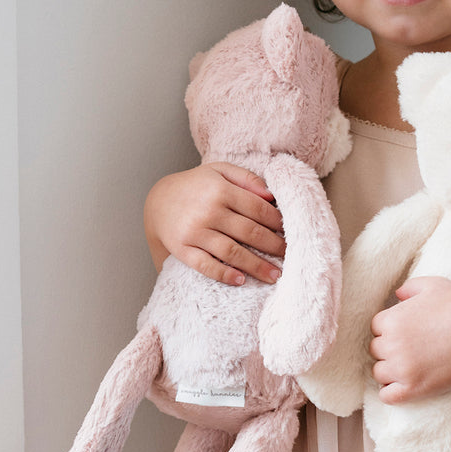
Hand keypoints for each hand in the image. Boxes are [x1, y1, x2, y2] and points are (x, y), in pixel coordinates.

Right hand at [144, 162, 284, 284]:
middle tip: (291, 257)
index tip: (292, 234)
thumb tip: (272, 196)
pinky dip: (223, 274)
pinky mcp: (182, 249)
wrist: (158, 201)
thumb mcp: (219, 171)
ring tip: (274, 276)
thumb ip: (246, 178)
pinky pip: (205, 265)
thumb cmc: (195, 186)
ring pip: (232, 251)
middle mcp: (209, 210)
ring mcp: (194, 231)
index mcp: (221, 189)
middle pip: (250, 232)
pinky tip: (240, 280)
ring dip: (256, 266)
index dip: (278, 223)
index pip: (258, 209)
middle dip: (274, 247)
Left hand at [369, 278, 450, 402]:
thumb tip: (397, 295)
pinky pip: (387, 396)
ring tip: (411, 368)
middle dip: (390, 349)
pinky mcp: (413, 388)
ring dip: (391, 371)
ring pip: (379, 373)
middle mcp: (391, 344)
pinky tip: (405, 386)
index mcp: (392, 318)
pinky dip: (392, 392)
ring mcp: (401, 368)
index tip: (408, 333)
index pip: (376, 327)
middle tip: (413, 350)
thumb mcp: (434, 285)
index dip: (391, 330)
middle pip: (376, 350)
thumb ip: (410, 287)